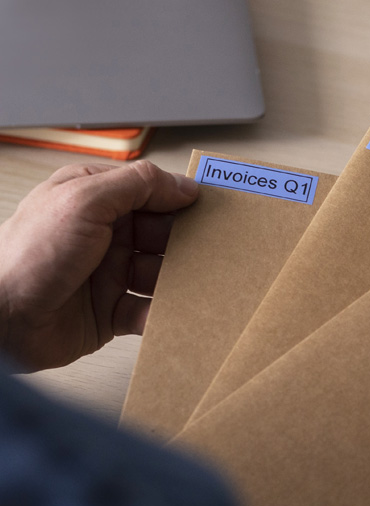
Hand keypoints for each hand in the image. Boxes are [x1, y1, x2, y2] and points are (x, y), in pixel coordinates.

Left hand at [0, 161, 197, 371]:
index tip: (210, 210)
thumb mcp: (84, 201)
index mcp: (93, 199)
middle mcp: (102, 235)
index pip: (149, 192)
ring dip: (180, 280)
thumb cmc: (28, 257)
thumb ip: (137, 185)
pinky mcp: (110, 311)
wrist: (2, 320)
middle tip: (212, 249)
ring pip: (162, 274)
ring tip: (195, 284)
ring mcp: (108, 274)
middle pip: (163, 234)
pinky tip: (170, 313)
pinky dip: (163, 314)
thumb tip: (182, 185)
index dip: (180, 199)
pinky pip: (149, 311)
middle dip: (187, 243)